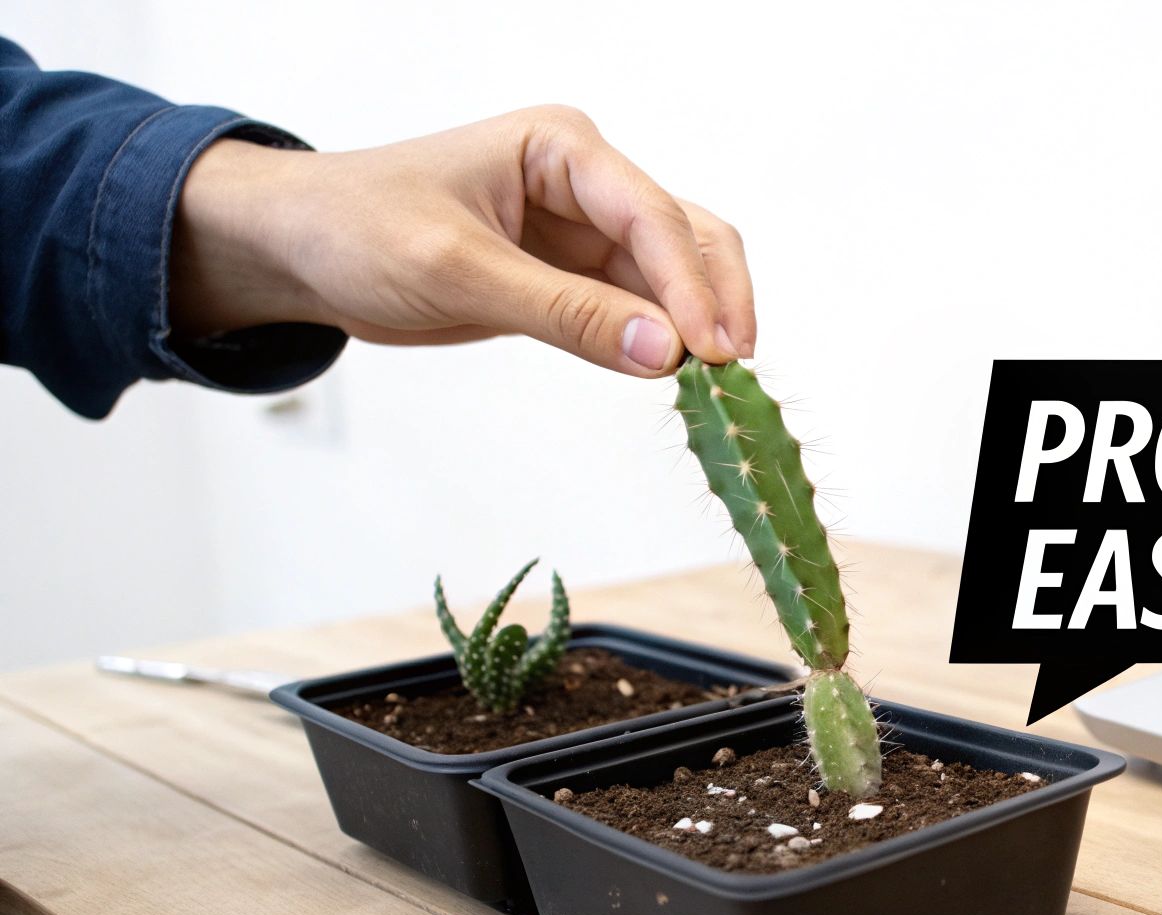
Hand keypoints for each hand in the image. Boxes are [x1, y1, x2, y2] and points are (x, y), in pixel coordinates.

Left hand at [171, 105, 750, 376]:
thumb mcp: (458, 271)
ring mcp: (583, 229)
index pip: (652, 214)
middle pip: (687, 236)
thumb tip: (661, 353)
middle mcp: (585, 180)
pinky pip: (637, 307)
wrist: (296, 249)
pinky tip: (677, 379)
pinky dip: (660, 342)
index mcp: (560, 147)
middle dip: (714, 300)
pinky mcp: (571, 275)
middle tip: (729, 373)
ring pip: (674, 274)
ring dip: (697, 324)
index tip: (711, 350)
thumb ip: (565, 313)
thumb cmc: (356, 230)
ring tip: (716, 385)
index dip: (690, 285)